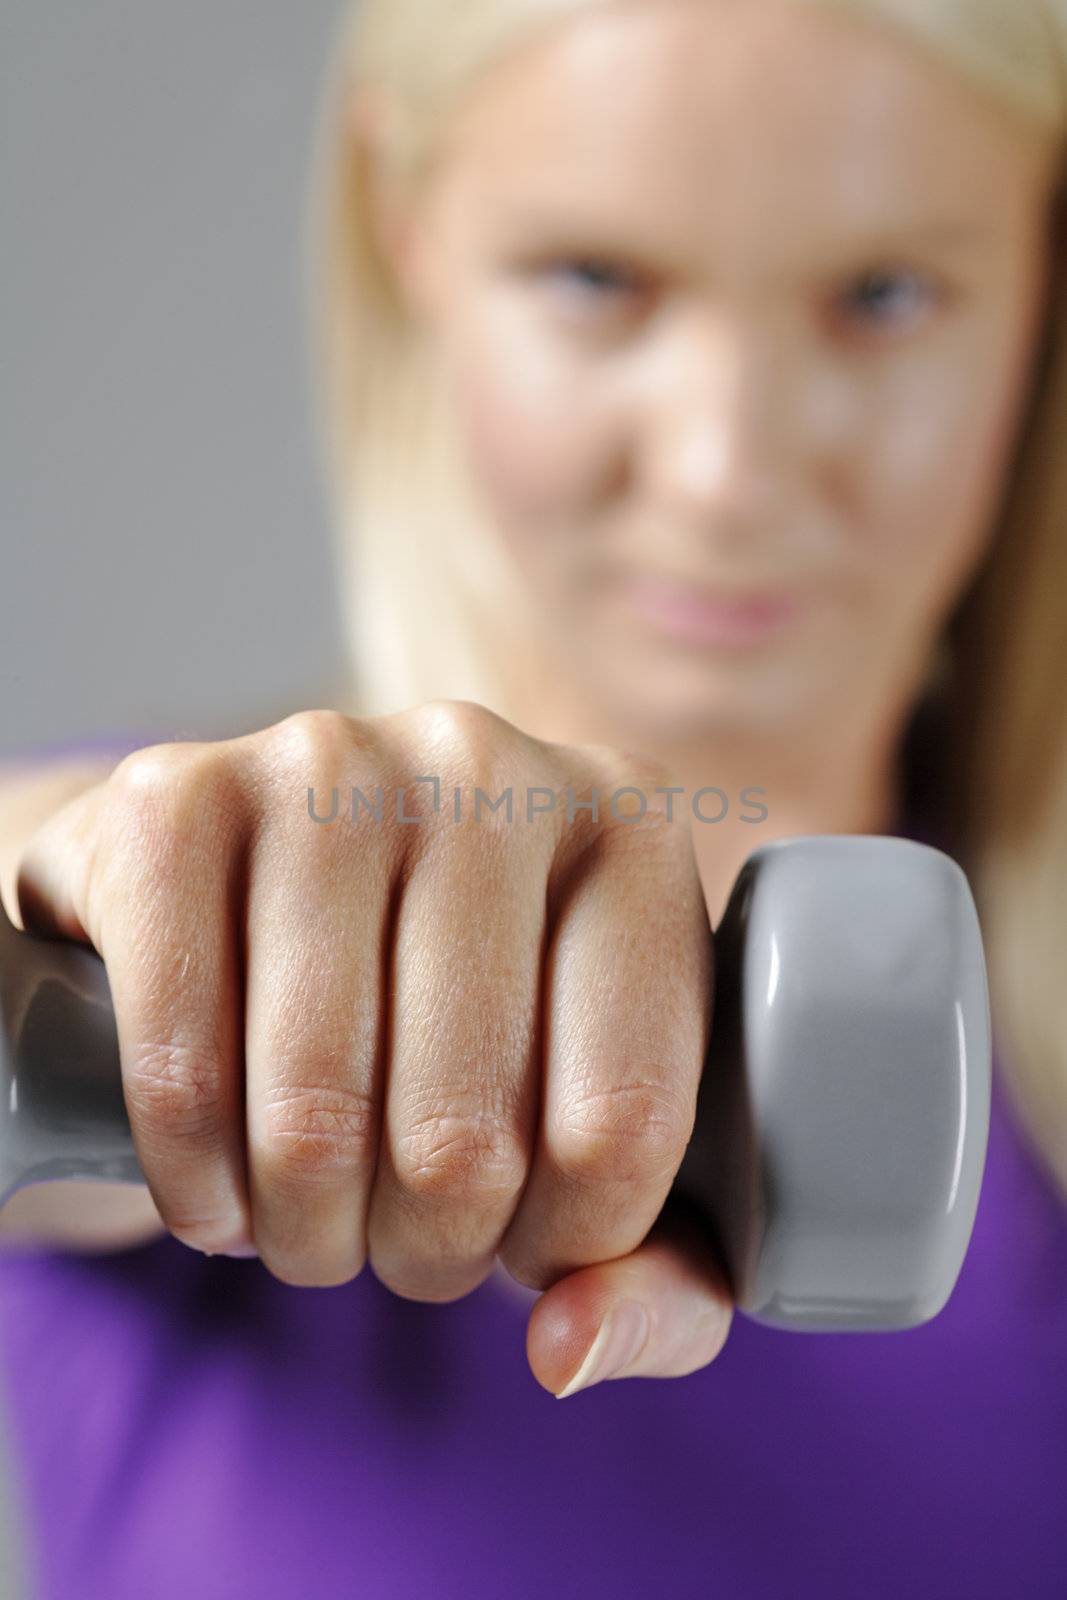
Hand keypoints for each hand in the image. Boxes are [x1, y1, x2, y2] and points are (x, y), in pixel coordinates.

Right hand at [12, 702, 732, 1393]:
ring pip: (313, 1110)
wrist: (255, 891)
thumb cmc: (453, 1021)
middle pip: (463, 1135)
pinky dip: (191, 1173)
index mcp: (632, 831)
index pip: (626, 1122)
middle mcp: (490, 767)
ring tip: (311, 1215)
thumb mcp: (591, 1137)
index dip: (565, 1244)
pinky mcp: (177, 798)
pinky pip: (179, 1061)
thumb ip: (658, 1274)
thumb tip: (569, 1347)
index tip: (523, 1242)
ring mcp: (327, 764)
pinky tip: (215, 1182)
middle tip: (400, 1239)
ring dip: (305, 1229)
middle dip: (423, 1252)